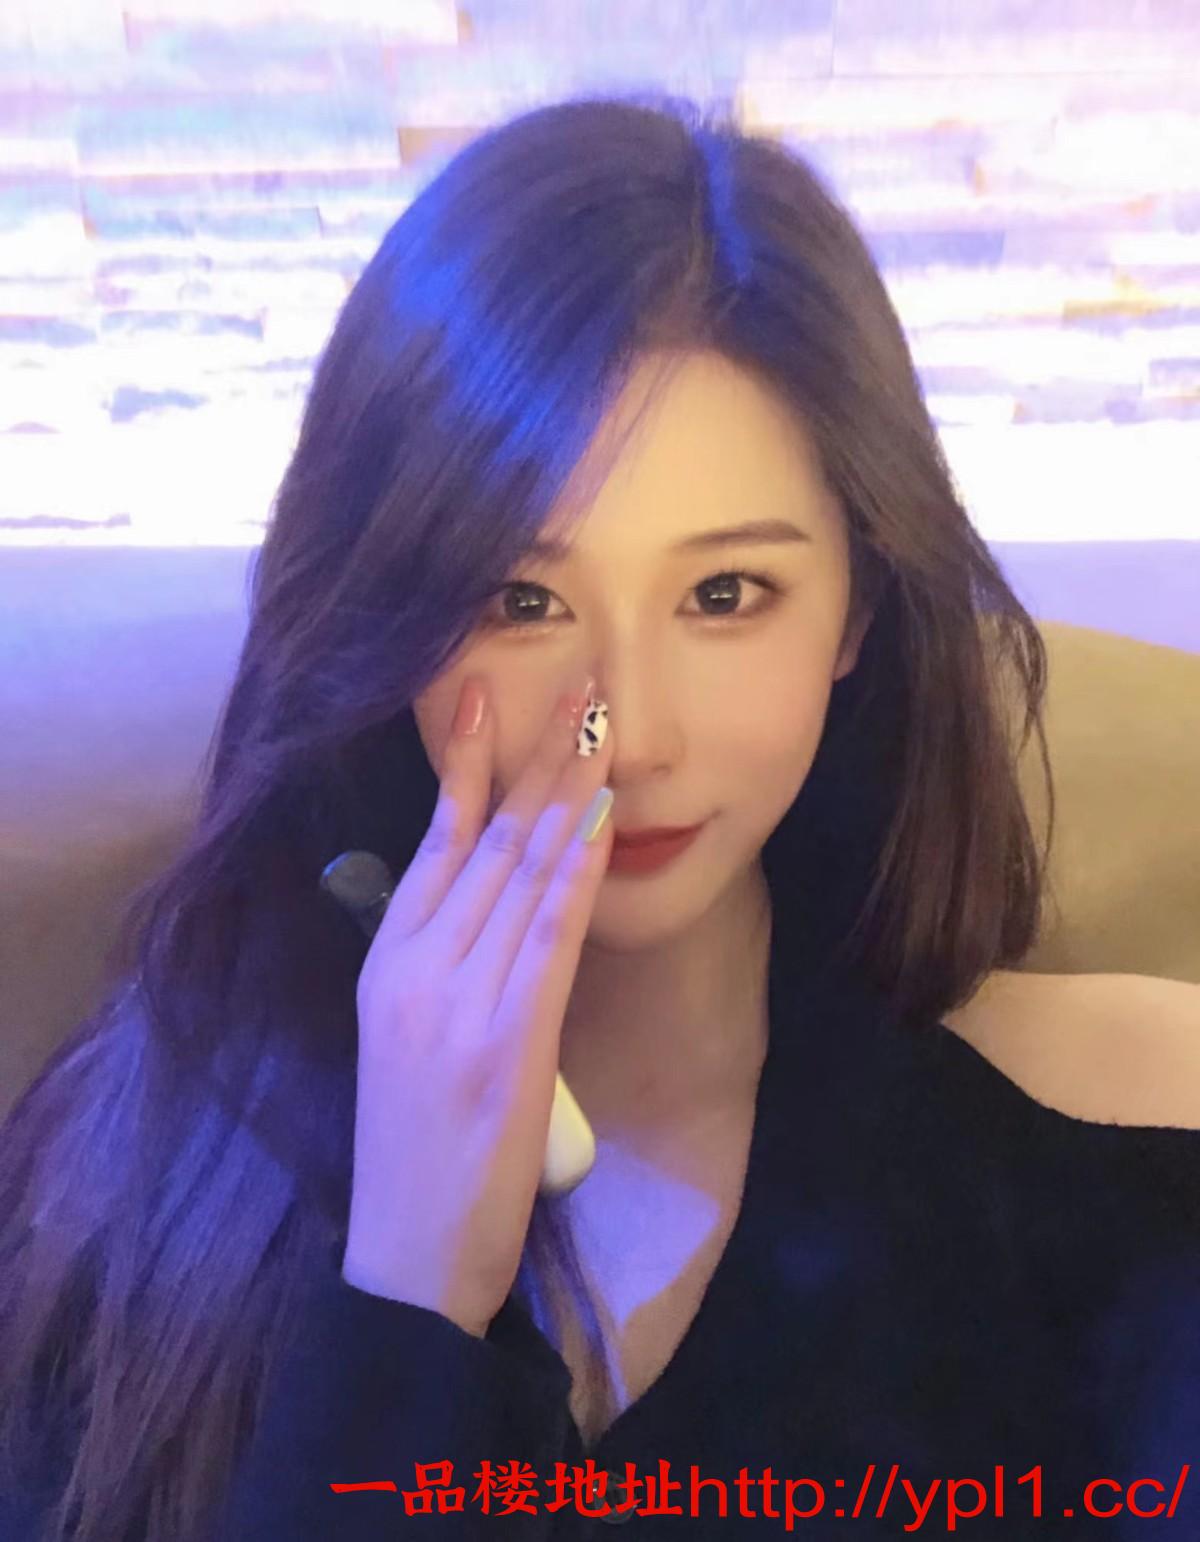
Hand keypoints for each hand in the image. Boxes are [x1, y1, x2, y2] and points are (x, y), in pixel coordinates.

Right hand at [343, 675, 613, 1335]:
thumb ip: (436, 962)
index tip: (489, 696)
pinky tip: (602, 818)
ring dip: (568, 790)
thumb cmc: (411, 1147)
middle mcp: (420, 963)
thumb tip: (482, 892)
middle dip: (539, 754)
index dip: (467, 763)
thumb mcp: (401, 1037)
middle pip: (488, 837)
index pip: (435, 839)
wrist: (409, 1247)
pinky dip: (578, 868)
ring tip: (599, 723)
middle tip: (578, 683)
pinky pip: (550, 931)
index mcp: (389, 960)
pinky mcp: (512, 1034)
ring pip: (523, 869)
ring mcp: (464, 995)